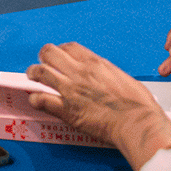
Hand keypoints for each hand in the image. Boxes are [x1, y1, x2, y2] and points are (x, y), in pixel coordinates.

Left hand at [27, 42, 170, 170]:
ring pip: (40, 72)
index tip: (59, 56)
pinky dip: (35, 99)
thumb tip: (99, 76)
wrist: (138, 123)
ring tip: (32, 78)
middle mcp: (79, 72)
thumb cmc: (138, 105)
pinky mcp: (67, 110)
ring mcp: (71, 90)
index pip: (68, 47)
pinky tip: (37, 99)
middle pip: (49, 53)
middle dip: (43, 57)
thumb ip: (105, 72)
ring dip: (33, 74)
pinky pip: (41, 99)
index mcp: (95, 63)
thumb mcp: (122, 76)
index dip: (60, 50)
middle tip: (42, 65)